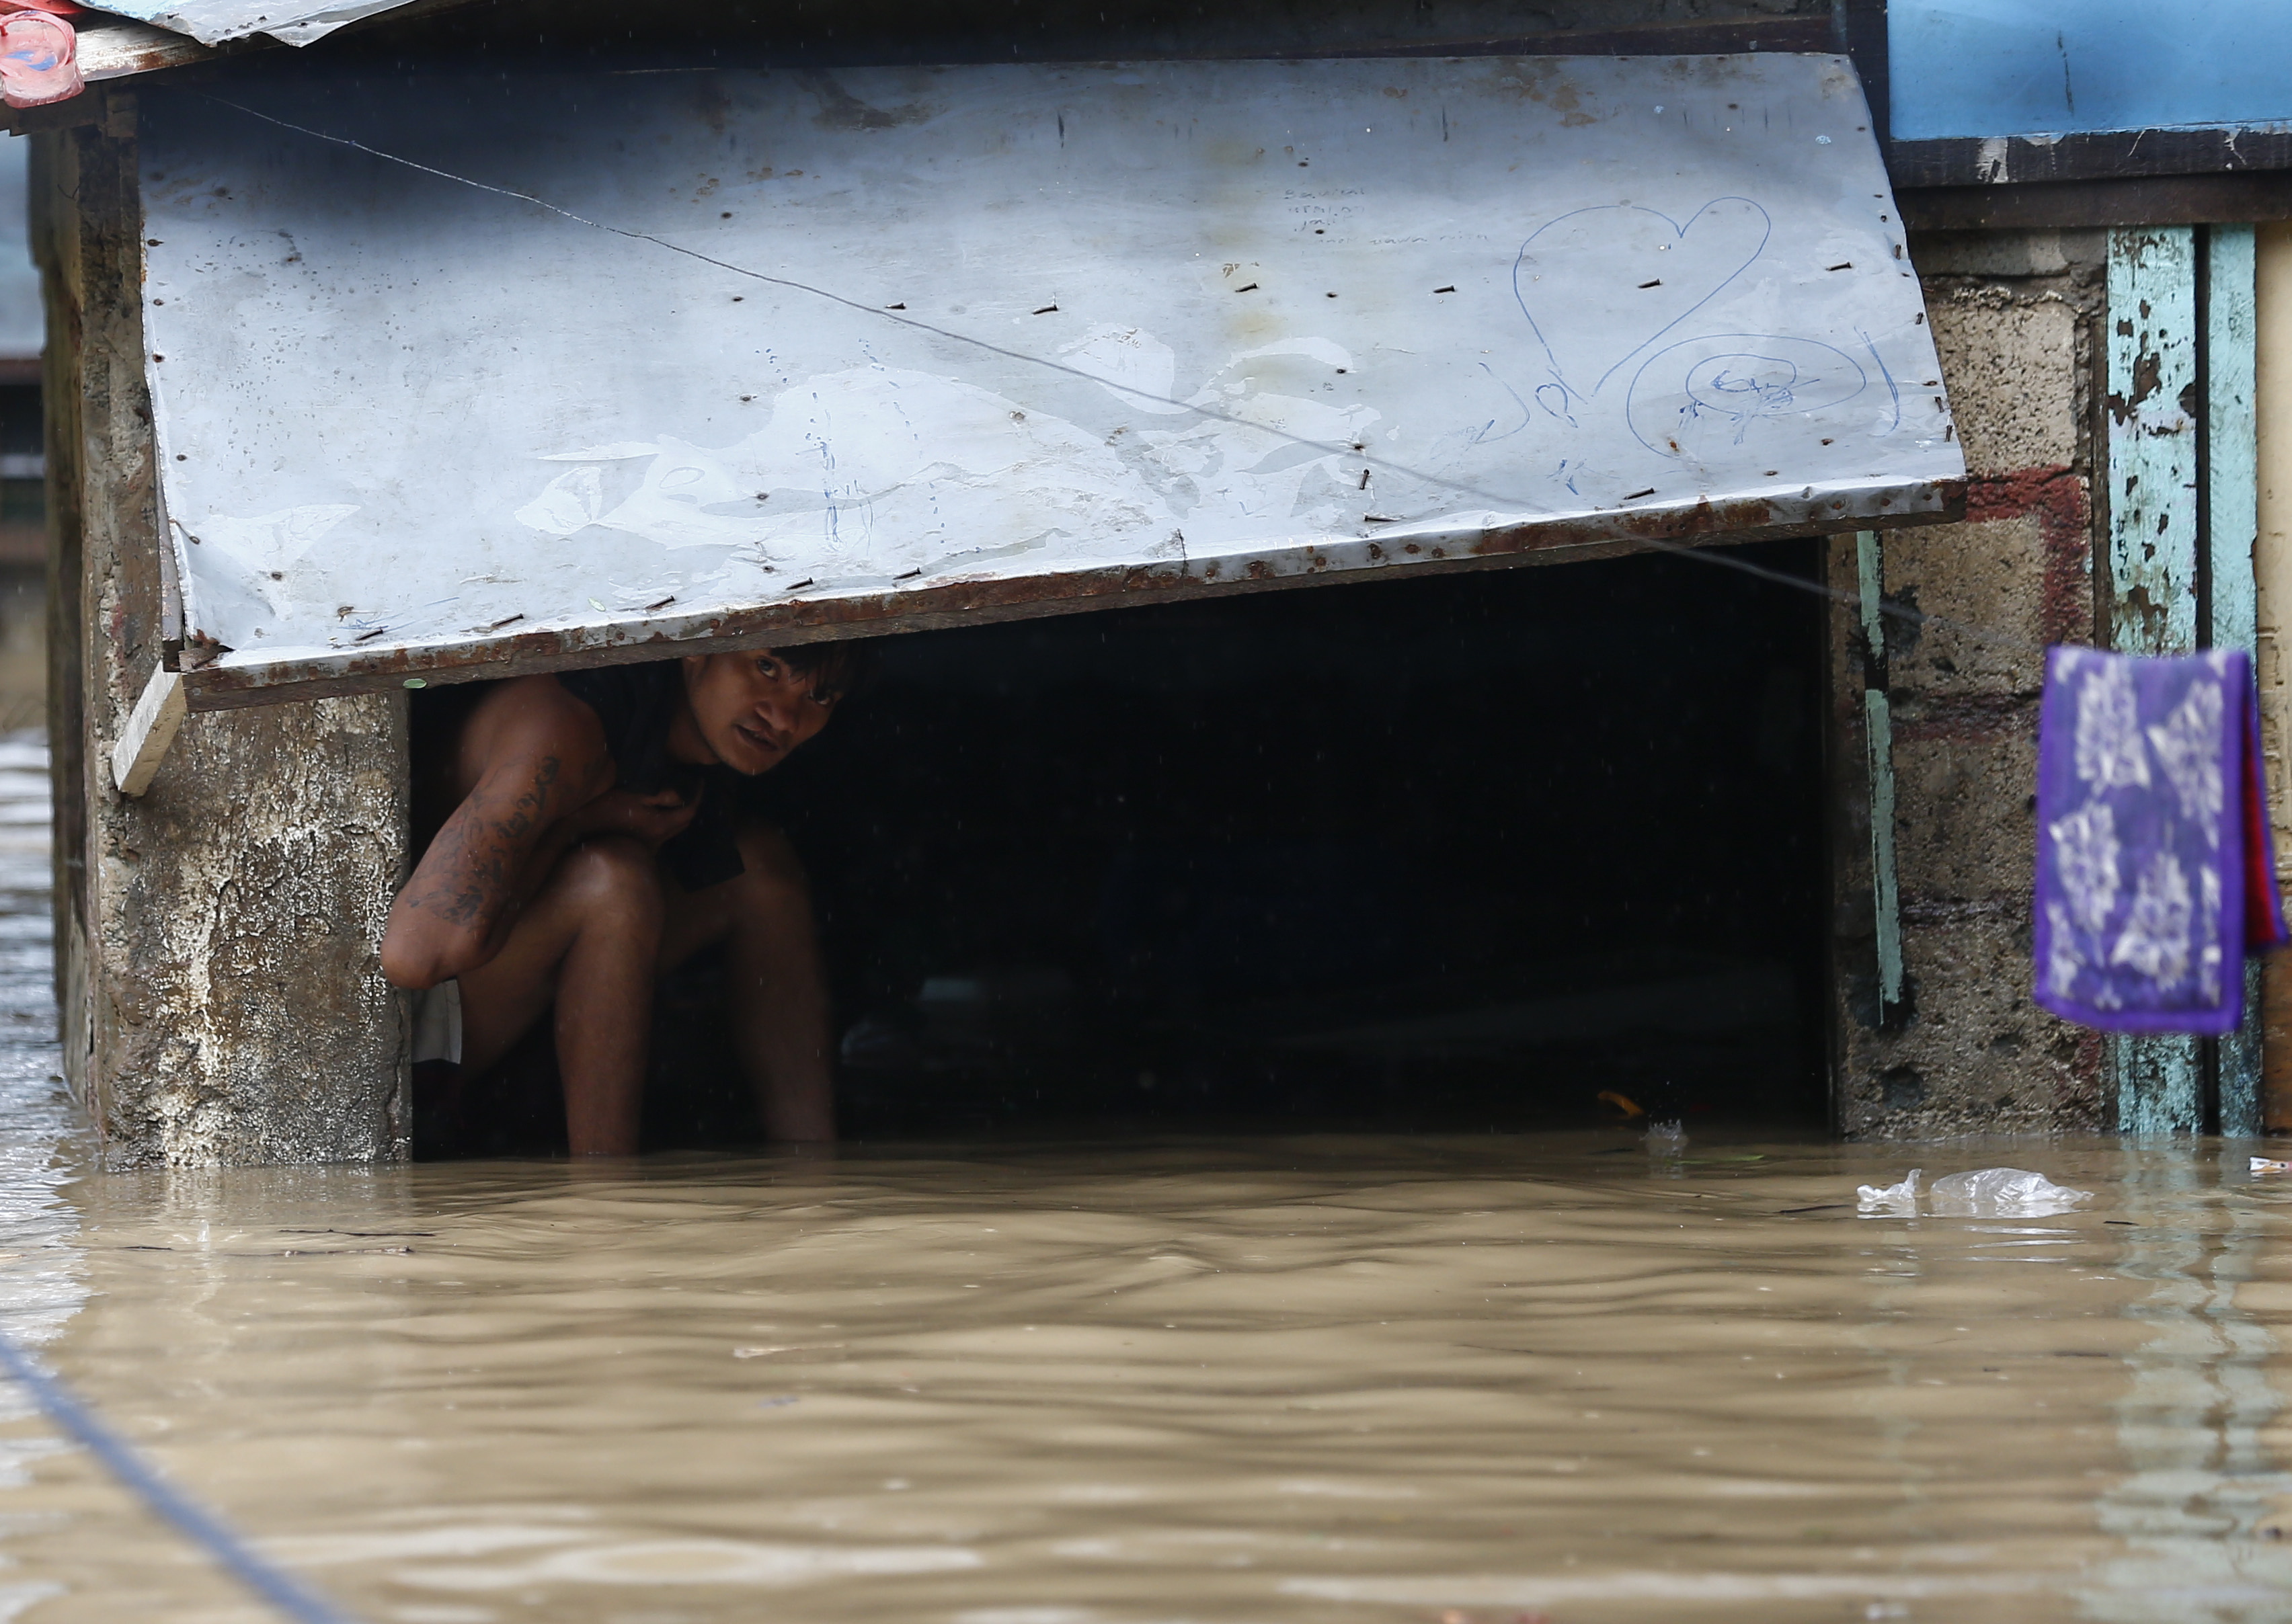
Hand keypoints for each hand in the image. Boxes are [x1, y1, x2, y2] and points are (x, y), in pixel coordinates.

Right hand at [571, 784, 700, 848]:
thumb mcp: (633, 795)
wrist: (580, 833)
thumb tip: (681, 794)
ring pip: (673, 831)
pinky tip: (657, 814)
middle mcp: (659, 839)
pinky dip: (666, 823)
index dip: (697, 796)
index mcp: (660, 825)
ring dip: (678, 816)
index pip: (689, 811)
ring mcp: (650, 847)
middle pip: (684, 823)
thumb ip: (660, 796)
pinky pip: (661, 835)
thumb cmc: (606, 810)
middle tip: (690, 790)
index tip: (699, 782)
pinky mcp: (640, 849)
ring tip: (675, 800)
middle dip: (690, 806)